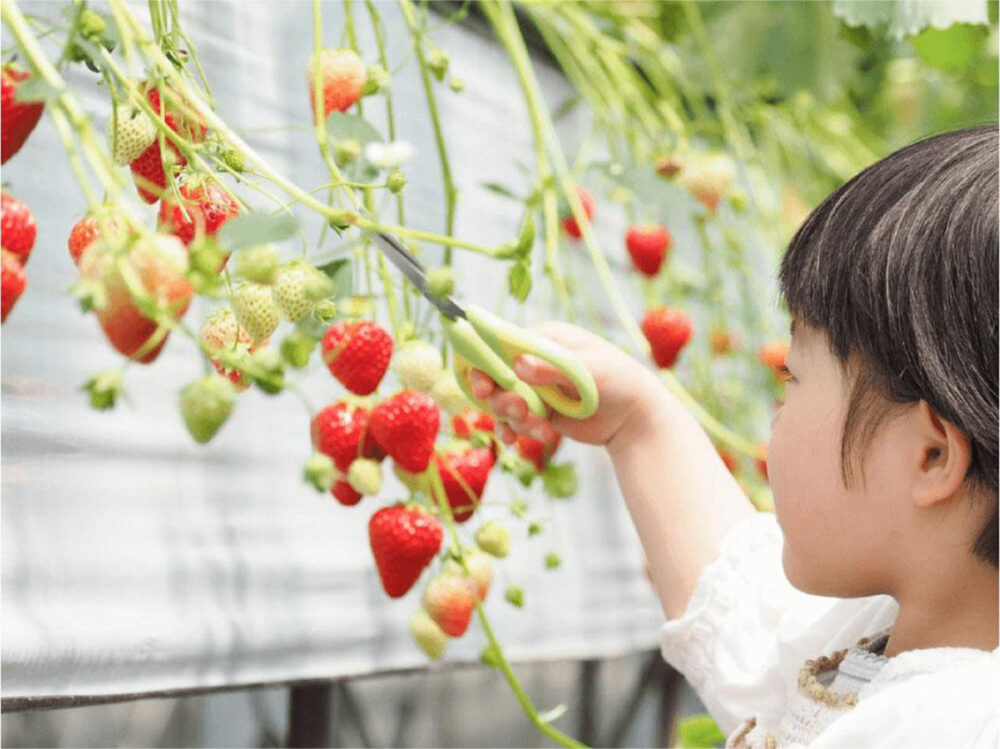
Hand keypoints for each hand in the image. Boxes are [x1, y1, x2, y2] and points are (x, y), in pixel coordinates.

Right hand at [469, 321, 663, 448]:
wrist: (635, 418)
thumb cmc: (619, 381)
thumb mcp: (590, 370)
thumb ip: (553, 368)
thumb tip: (518, 364)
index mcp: (546, 339)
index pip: (503, 343)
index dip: (486, 361)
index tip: (481, 383)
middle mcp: (535, 361)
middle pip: (496, 375)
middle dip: (499, 396)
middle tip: (516, 410)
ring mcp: (535, 388)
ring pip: (502, 401)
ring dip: (511, 417)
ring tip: (537, 427)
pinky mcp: (538, 412)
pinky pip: (513, 421)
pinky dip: (514, 431)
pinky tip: (518, 440)